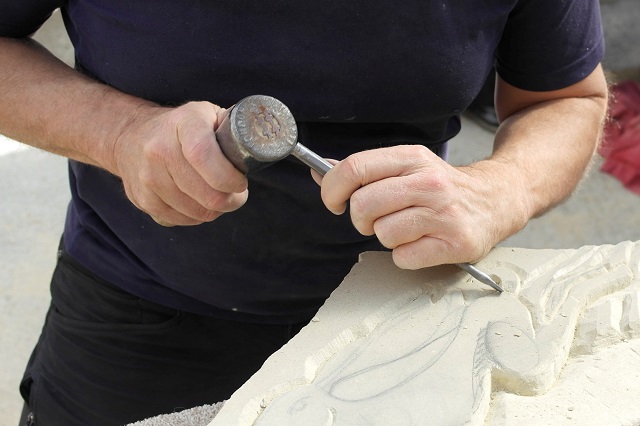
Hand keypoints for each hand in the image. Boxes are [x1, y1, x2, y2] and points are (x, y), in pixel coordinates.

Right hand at [111, 101, 247, 225]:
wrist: (129, 136)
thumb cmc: (182, 128)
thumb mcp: (207, 115)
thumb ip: (232, 129)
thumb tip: (261, 144)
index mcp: (182, 123)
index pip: (203, 154)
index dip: (228, 177)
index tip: (241, 183)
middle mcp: (159, 149)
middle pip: (206, 194)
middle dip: (231, 200)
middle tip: (237, 194)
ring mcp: (148, 177)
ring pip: (197, 212)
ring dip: (215, 210)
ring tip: (219, 196)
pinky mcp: (143, 199)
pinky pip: (181, 220)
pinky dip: (196, 216)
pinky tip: (198, 201)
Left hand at [317, 145, 524, 268]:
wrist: (496, 199)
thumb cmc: (442, 187)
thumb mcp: (406, 167)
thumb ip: (363, 170)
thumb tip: (318, 171)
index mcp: (411, 158)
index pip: (354, 167)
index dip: (332, 189)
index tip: (333, 202)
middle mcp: (428, 182)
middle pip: (362, 205)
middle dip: (360, 219)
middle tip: (375, 219)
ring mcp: (444, 213)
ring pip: (382, 233)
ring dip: (386, 237)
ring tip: (407, 229)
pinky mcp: (455, 242)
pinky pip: (403, 257)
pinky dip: (406, 255)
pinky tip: (422, 242)